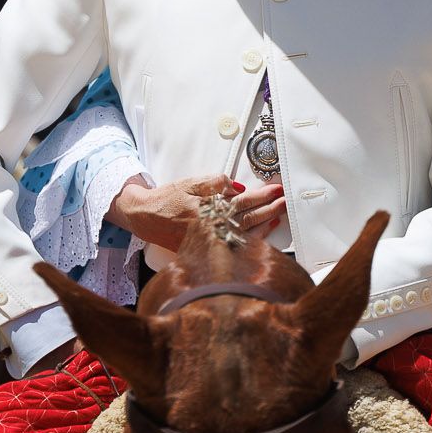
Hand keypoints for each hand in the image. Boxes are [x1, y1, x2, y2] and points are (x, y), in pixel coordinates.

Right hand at [108, 176, 284, 251]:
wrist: (146, 218)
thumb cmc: (167, 199)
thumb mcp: (189, 184)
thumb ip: (214, 183)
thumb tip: (237, 187)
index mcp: (208, 212)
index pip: (242, 203)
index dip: (262, 196)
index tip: (276, 190)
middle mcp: (212, 229)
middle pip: (248, 219)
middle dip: (270, 209)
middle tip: (285, 201)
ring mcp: (211, 242)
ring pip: (246, 234)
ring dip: (266, 223)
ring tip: (280, 214)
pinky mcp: (209, 249)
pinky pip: (238, 244)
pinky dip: (255, 237)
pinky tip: (265, 230)